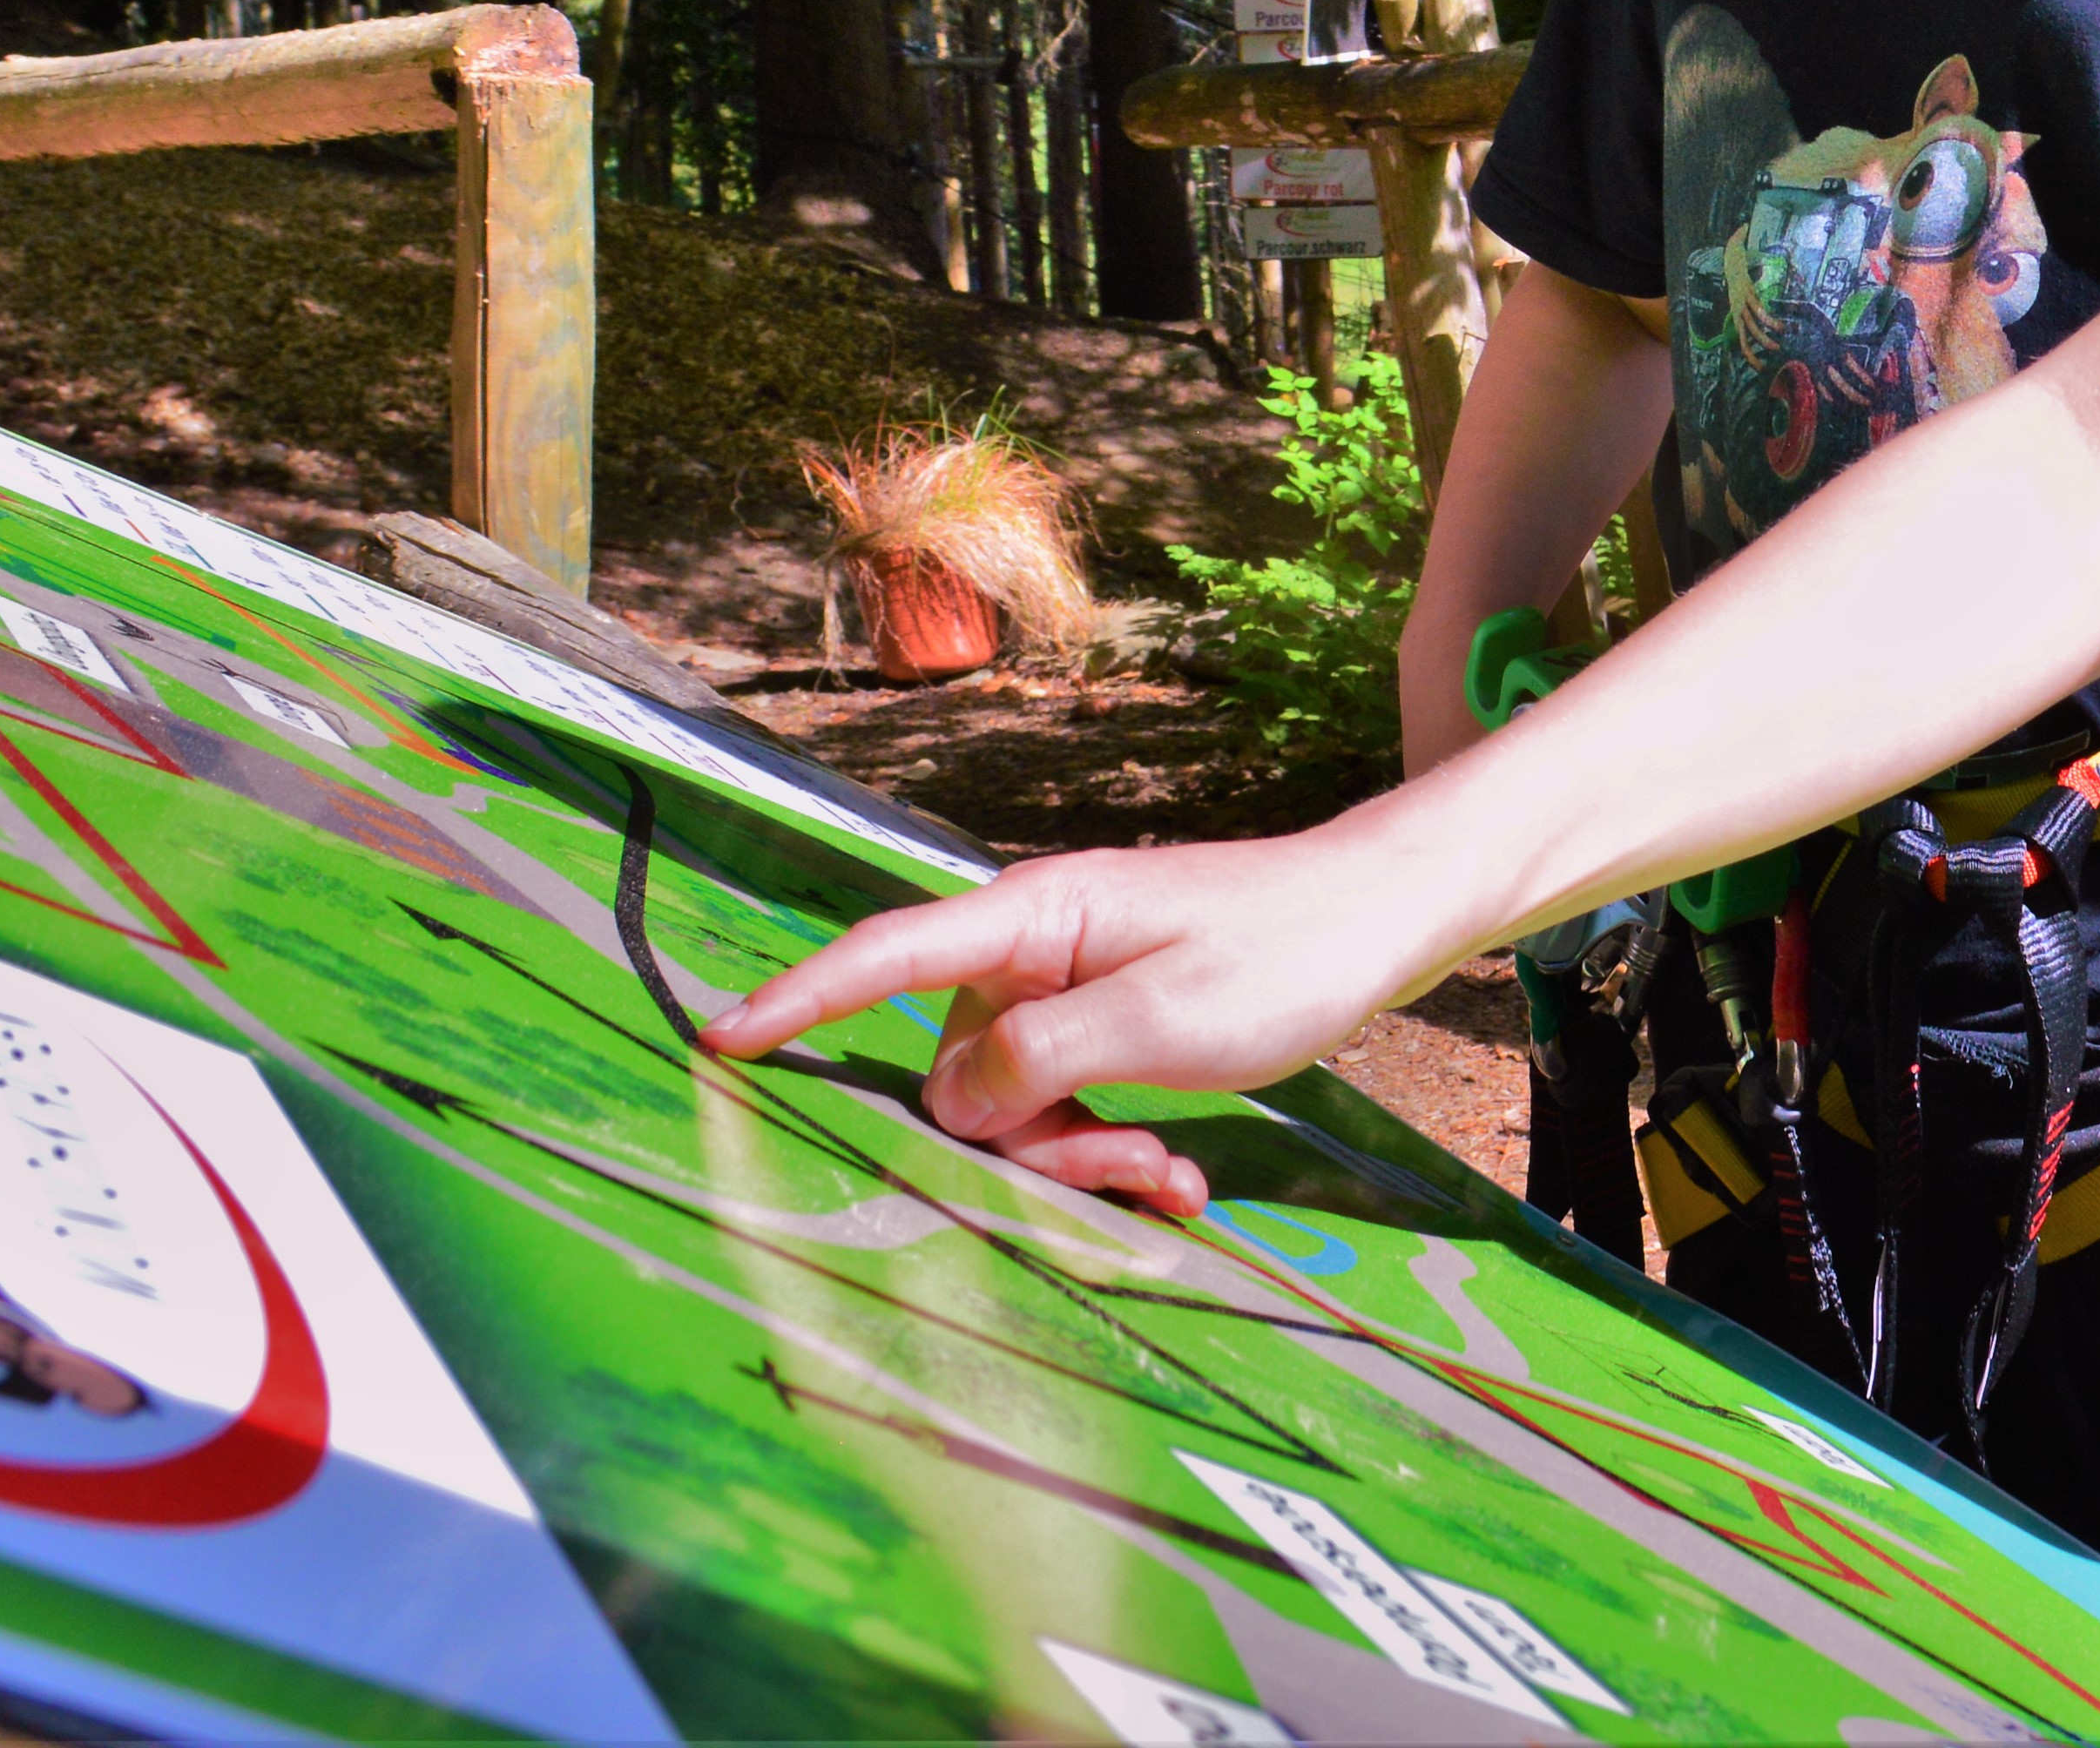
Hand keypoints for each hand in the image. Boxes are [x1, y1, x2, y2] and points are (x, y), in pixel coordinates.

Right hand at [698, 826, 1465, 1220]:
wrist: (1383, 919)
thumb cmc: (1281, 951)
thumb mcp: (1158, 1019)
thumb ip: (1037, 1060)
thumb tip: (942, 1099)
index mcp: (1030, 921)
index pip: (883, 957)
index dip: (798, 1001)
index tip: (717, 1037)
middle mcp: (1032, 952)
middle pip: (959, 1074)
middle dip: (1030, 1145)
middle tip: (1135, 1168)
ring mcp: (1070, 989)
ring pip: (1016, 1108)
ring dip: (1086, 1159)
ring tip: (1174, 1176)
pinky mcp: (1107, 1024)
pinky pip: (1069, 1107)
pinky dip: (1115, 1150)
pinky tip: (1181, 1181)